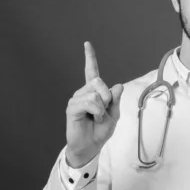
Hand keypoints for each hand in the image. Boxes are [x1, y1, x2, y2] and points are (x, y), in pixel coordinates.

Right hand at [65, 42, 123, 167]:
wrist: (92, 145)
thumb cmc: (101, 130)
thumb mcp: (114, 114)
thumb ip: (116, 100)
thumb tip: (118, 85)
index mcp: (94, 92)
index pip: (92, 72)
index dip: (90, 58)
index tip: (87, 44)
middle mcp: (84, 92)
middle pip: (98, 81)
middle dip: (107, 97)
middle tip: (105, 111)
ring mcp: (76, 99)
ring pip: (95, 93)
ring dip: (102, 108)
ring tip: (98, 117)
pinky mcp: (72, 108)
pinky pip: (89, 102)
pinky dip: (97, 111)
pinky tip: (94, 118)